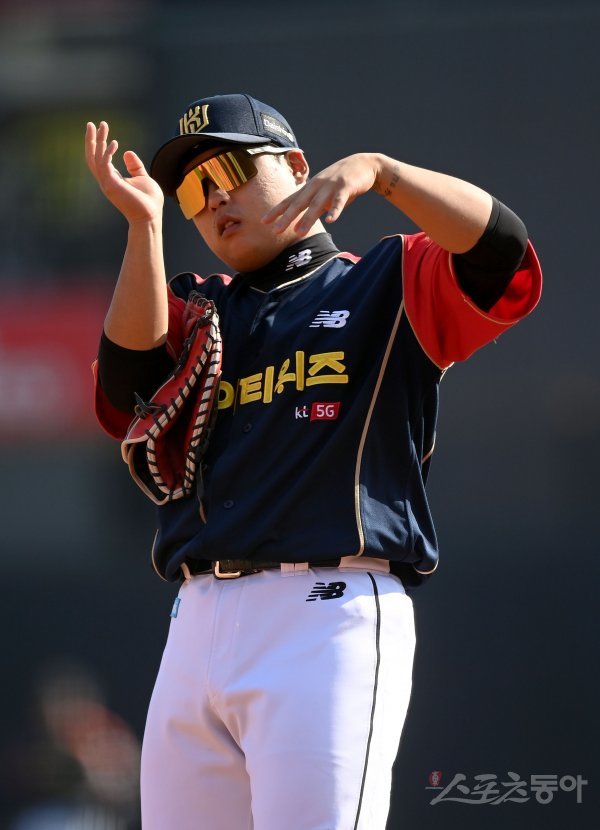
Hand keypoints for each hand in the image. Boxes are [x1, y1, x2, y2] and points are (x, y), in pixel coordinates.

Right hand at [85, 121, 163, 223]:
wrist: (150, 217)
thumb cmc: (148, 202)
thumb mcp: (142, 178)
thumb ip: (135, 166)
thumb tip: (127, 153)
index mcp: (112, 178)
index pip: (100, 158)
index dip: (99, 143)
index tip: (101, 128)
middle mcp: (106, 180)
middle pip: (93, 156)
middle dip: (92, 139)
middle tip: (92, 123)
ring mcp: (107, 183)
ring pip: (95, 158)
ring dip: (97, 141)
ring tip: (102, 126)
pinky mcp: (111, 185)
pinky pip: (105, 165)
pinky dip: (108, 153)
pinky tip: (115, 143)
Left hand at [262, 153, 379, 234]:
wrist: (364, 164)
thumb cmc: (341, 182)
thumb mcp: (323, 192)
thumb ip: (313, 205)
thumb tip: (301, 221)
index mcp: (310, 188)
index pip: (290, 200)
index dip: (277, 211)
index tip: (263, 222)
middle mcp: (317, 186)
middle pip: (299, 203)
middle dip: (286, 217)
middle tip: (275, 231)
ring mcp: (330, 186)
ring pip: (316, 204)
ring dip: (307, 219)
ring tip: (298, 233)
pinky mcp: (346, 188)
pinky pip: (339, 201)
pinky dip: (335, 211)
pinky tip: (331, 221)